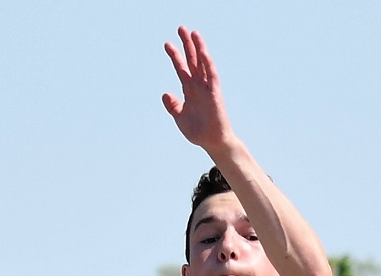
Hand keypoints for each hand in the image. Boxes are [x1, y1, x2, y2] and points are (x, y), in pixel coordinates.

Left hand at [162, 27, 232, 152]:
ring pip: (203, 64)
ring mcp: (207, 88)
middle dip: (186, 44)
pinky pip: (212, 76)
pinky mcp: (215, 93)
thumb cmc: (198, 131)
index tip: (167, 44)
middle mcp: (198, 85)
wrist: (212, 142)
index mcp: (189, 90)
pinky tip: (203, 52)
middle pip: (192, 60)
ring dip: (198, 48)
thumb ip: (172, 106)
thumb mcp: (180, 118)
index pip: (181, 68)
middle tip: (180, 28)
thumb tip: (165, 94)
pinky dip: (208, 64)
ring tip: (193, 33)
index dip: (175, 56)